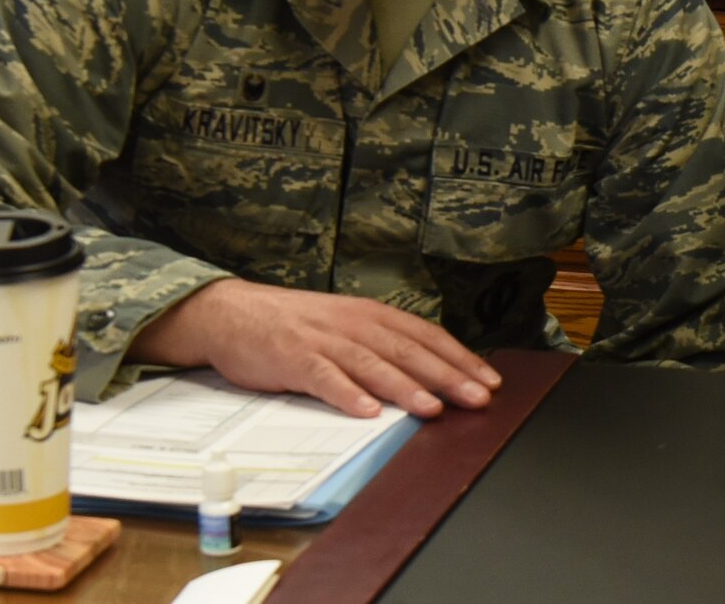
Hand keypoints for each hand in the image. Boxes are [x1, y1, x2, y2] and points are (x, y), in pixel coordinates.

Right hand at [130, 278, 500, 418]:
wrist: (234, 313)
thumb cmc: (297, 326)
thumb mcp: (346, 327)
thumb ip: (382, 347)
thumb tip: (430, 374)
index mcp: (371, 315)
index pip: (426, 337)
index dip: (460, 359)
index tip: (489, 381)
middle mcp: (354, 324)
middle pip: (408, 351)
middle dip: (448, 375)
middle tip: (479, 398)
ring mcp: (324, 340)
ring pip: (373, 364)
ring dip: (405, 387)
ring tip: (432, 408)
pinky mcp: (294, 358)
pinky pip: (324, 378)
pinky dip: (347, 394)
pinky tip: (366, 411)